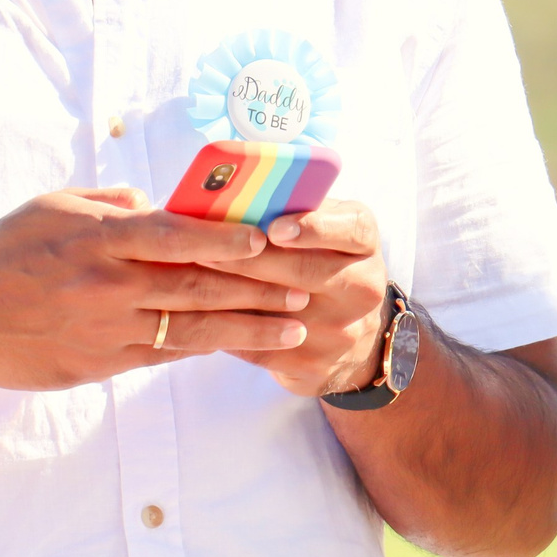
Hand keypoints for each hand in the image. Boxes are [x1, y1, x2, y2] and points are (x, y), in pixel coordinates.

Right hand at [0, 188, 308, 392]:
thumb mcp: (52, 207)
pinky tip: (241, 344)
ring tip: (293, 326)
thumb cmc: (3, 252)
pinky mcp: (103, 363)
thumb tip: (158, 205)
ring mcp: (107, 329)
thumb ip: (111, 205)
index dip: (226, 237)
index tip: (269, 239)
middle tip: (304, 287)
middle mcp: (108, 285)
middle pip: (197, 285)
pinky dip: (206, 347)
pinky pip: (165, 354)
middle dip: (257, 288)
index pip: (174, 234)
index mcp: (98, 239)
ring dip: (248, 328)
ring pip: (192, 328)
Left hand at [203, 199, 392, 398]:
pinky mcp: (316, 364)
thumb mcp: (325, 232)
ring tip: (193, 278)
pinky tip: (199, 315)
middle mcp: (362, 286)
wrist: (356, 341)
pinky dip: (227, 329)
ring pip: (277, 312)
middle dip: (248, 259)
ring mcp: (342, 331)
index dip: (313, 228)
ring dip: (231, 296)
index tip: (275, 228)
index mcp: (364, 244)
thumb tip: (236, 192)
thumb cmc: (323, 264)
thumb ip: (296, 211)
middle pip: (305, 271)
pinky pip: (262, 346)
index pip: (350, 229)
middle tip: (204, 248)